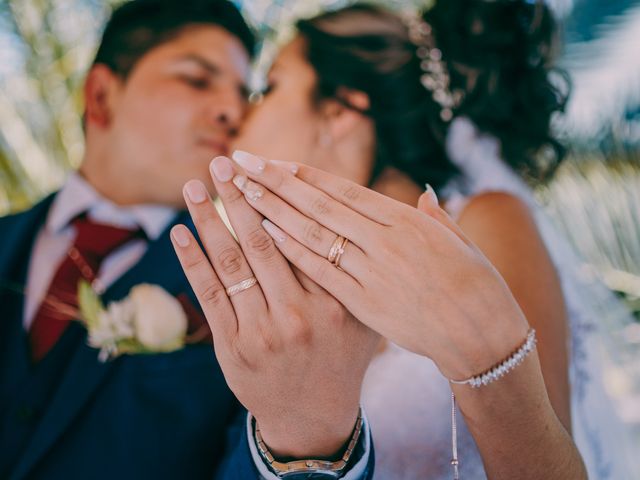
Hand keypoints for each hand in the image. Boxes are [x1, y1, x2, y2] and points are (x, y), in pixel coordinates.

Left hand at [170, 156, 378, 458]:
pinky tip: (180, 233)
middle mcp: (300, 314)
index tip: (260, 166)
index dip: (278, 197)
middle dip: (237, 197)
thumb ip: (353, 273)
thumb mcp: (364, 318)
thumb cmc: (340, 357)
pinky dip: (193, 261)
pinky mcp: (234, 348)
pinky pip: (210, 295)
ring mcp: (264, 333)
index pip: (303, 236)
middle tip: (221, 162)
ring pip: (232, 263)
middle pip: (262, 241)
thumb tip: (343, 216)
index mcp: (336, 300)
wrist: (314, 417)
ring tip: (192, 186)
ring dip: (207, 220)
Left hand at [226, 150, 529, 381]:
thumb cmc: (476, 285)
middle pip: (319, 205)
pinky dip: (293, 252)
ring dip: (274, 210)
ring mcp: (373, 271)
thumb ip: (434, 217)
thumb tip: (424, 194)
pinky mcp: (365, 303)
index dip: (303, 174)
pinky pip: (322, 273)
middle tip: (240, 162)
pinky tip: (266, 235)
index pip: (343, 189)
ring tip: (241, 192)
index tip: (272, 161)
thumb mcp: (459, 241)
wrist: (484, 335)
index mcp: (405, 221)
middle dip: (276, 182)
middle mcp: (385, 240)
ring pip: (313, 234)